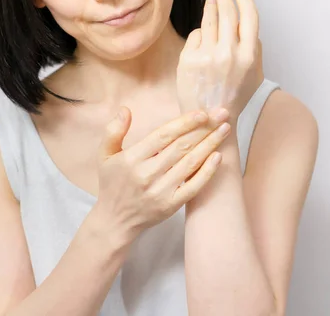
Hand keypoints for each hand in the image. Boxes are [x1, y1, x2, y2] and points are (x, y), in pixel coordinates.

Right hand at [94, 106, 230, 241]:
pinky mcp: (171, 205)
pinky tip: (219, 157)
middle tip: (222, 114)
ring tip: (225, 130)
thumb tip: (125, 109)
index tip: (202, 112)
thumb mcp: (104, 155)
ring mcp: (161, 191)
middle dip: (204, 129)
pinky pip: (193, 187)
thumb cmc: (112, 183)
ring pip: (190, 163)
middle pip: (181, 147)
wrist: (114, 221)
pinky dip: (207, 172)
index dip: (184, 123)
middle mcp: (147, 174)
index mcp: (132, 159)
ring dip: (210, 145)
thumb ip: (113, 131)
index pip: (163, 136)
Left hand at [176, 0, 262, 120]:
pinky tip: (202, 41)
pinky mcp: (189, 60)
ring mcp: (208, 57)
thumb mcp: (254, 74)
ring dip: (210, 6)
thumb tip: (247, 19)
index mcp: (249, 56)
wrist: (211, 120)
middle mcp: (229, 54)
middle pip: (228, 12)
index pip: (249, 16)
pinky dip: (199, 36)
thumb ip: (254, 47)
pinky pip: (195, 36)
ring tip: (211, 0)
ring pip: (210, 20)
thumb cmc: (234, 96)